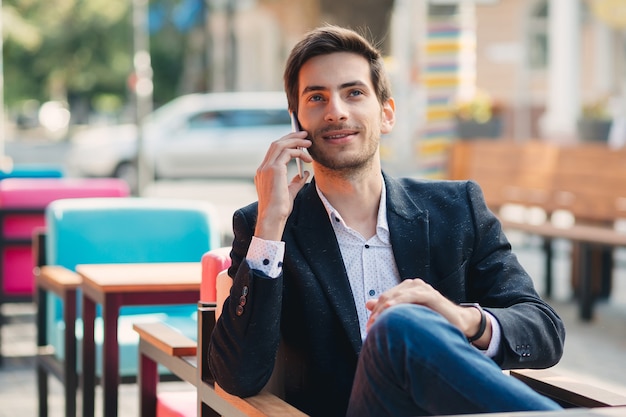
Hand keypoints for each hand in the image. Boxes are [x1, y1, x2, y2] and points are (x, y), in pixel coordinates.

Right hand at [254, 131, 312, 240]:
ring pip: (280, 144)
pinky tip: (307, 157)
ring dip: (296, 141)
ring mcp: (266, 167)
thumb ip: (296, 182)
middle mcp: (263, 168)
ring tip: (308, 142)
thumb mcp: (289, 192)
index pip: (274, 152)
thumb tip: (304, 173)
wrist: (272, 217)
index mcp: (263, 173)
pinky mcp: (273, 169)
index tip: (298, 142)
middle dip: (291, 136)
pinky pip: (287, 153)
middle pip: (276, 144)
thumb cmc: (279, 210)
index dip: (286, 143)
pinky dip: (298, 152)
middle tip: (304, 134)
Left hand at [365, 278, 491, 346]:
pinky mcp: (430, 294)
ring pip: (396, 296)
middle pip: (387, 296)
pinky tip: (389, 308)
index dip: (374, 312)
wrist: (459, 322)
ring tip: (375, 322)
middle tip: (369, 328)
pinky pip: (410, 296)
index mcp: (406, 289)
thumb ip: (390, 308)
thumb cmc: (434, 319)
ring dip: (383, 310)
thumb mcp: (410, 314)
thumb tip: (368, 303)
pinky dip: (398, 302)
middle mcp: (412, 285)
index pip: (384, 298)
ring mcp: (421, 288)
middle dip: (377, 312)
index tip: (368, 328)